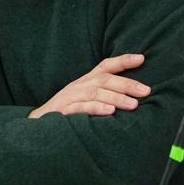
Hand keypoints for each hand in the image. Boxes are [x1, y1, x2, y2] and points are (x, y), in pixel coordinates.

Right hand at [29, 53, 149, 117]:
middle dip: (127, 84)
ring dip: (116, 98)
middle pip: (105, 79)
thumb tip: (133, 98)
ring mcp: (71, 97)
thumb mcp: (86, 100)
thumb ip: (105, 96)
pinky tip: (110, 111)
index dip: (123, 61)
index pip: (106, 66)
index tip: (142, 58)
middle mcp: (79, 86)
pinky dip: (96, 108)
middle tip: (146, 91)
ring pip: (96, 93)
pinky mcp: (63, 111)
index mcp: (86, 81)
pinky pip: (81, 107)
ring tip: (134, 105)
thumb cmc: (67, 113)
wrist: (37, 126)